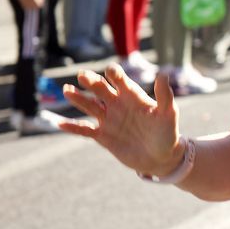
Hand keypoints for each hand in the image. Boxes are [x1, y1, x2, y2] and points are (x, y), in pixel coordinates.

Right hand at [60, 65, 182, 176]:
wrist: (161, 157)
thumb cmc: (168, 133)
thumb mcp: (168, 113)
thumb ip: (164, 96)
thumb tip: (163, 75)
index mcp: (134, 96)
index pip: (122, 81)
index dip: (116, 75)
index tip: (111, 71)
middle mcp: (118, 105)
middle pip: (101, 90)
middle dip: (92, 82)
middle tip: (82, 75)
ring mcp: (109, 120)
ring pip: (90, 106)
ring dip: (78, 98)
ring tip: (67, 90)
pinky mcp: (103, 136)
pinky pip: (85, 130)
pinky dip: (73, 127)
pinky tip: (60, 124)